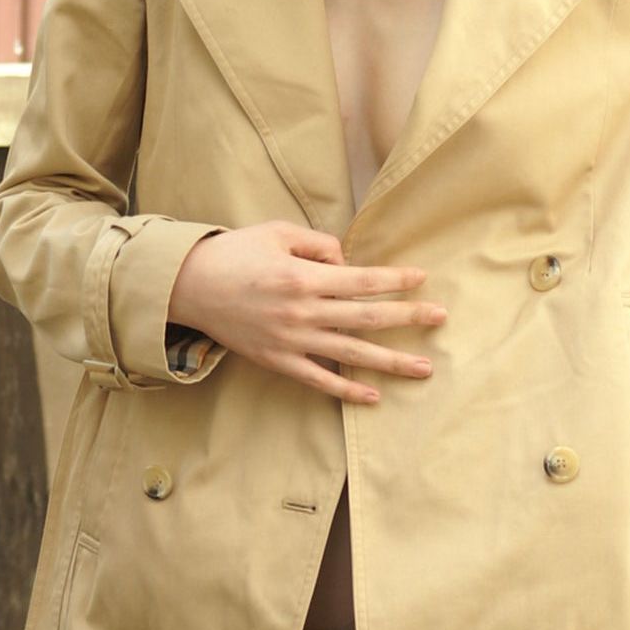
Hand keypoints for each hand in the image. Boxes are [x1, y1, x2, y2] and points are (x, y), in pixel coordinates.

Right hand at [169, 221, 445, 403]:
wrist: (188, 287)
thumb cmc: (235, 253)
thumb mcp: (278, 233)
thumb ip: (318, 244)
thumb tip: (348, 261)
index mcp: (304, 278)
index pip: (363, 280)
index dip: (396, 280)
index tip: (423, 280)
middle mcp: (302, 312)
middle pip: (367, 317)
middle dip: (408, 318)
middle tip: (440, 318)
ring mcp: (291, 340)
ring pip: (351, 354)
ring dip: (391, 362)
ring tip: (424, 368)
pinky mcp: (278, 361)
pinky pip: (318, 379)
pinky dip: (346, 390)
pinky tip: (374, 396)